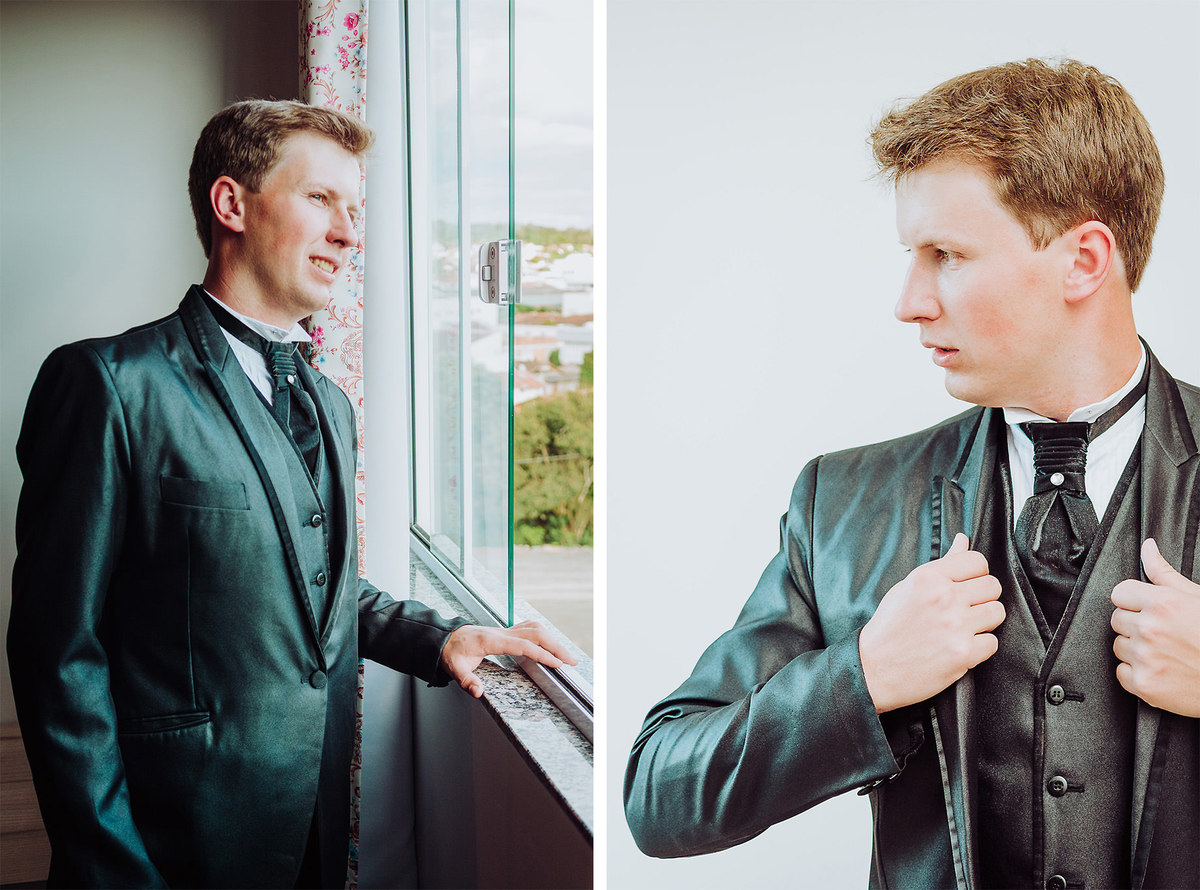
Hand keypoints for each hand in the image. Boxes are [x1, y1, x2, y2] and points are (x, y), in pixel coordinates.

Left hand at [441, 620, 578, 697]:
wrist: (444, 637)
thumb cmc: (450, 652)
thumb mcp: (454, 668)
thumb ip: (466, 680)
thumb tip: (478, 692)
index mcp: (492, 641)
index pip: (523, 645)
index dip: (542, 654)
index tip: (557, 664)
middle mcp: (501, 632)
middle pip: (536, 634)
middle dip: (556, 647)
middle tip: (571, 661)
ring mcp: (504, 630)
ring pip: (535, 628)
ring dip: (552, 639)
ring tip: (565, 654)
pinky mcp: (505, 632)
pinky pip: (529, 628)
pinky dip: (543, 635)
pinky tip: (549, 644)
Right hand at [859, 533, 1004, 713]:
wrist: (874, 668)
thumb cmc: (889, 626)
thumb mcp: (908, 587)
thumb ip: (941, 564)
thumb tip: (963, 540)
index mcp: (928, 577)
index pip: (977, 561)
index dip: (975, 574)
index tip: (967, 585)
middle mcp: (944, 598)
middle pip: (992, 586)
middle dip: (982, 597)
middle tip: (965, 608)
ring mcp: (955, 626)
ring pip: (997, 612)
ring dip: (984, 621)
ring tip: (963, 627)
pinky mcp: (963, 653)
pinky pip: (992, 642)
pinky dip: (979, 647)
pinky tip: (960, 647)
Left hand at [1110, 538, 1199, 716]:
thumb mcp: (1196, 596)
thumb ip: (1164, 572)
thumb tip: (1147, 548)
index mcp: (1162, 603)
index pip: (1119, 593)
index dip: (1133, 601)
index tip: (1145, 609)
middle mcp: (1150, 628)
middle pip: (1117, 619)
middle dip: (1135, 624)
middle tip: (1162, 633)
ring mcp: (1145, 657)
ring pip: (1118, 646)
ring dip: (1135, 649)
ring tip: (1165, 652)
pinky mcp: (1144, 684)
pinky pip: (1122, 673)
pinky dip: (1137, 673)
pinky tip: (1160, 669)